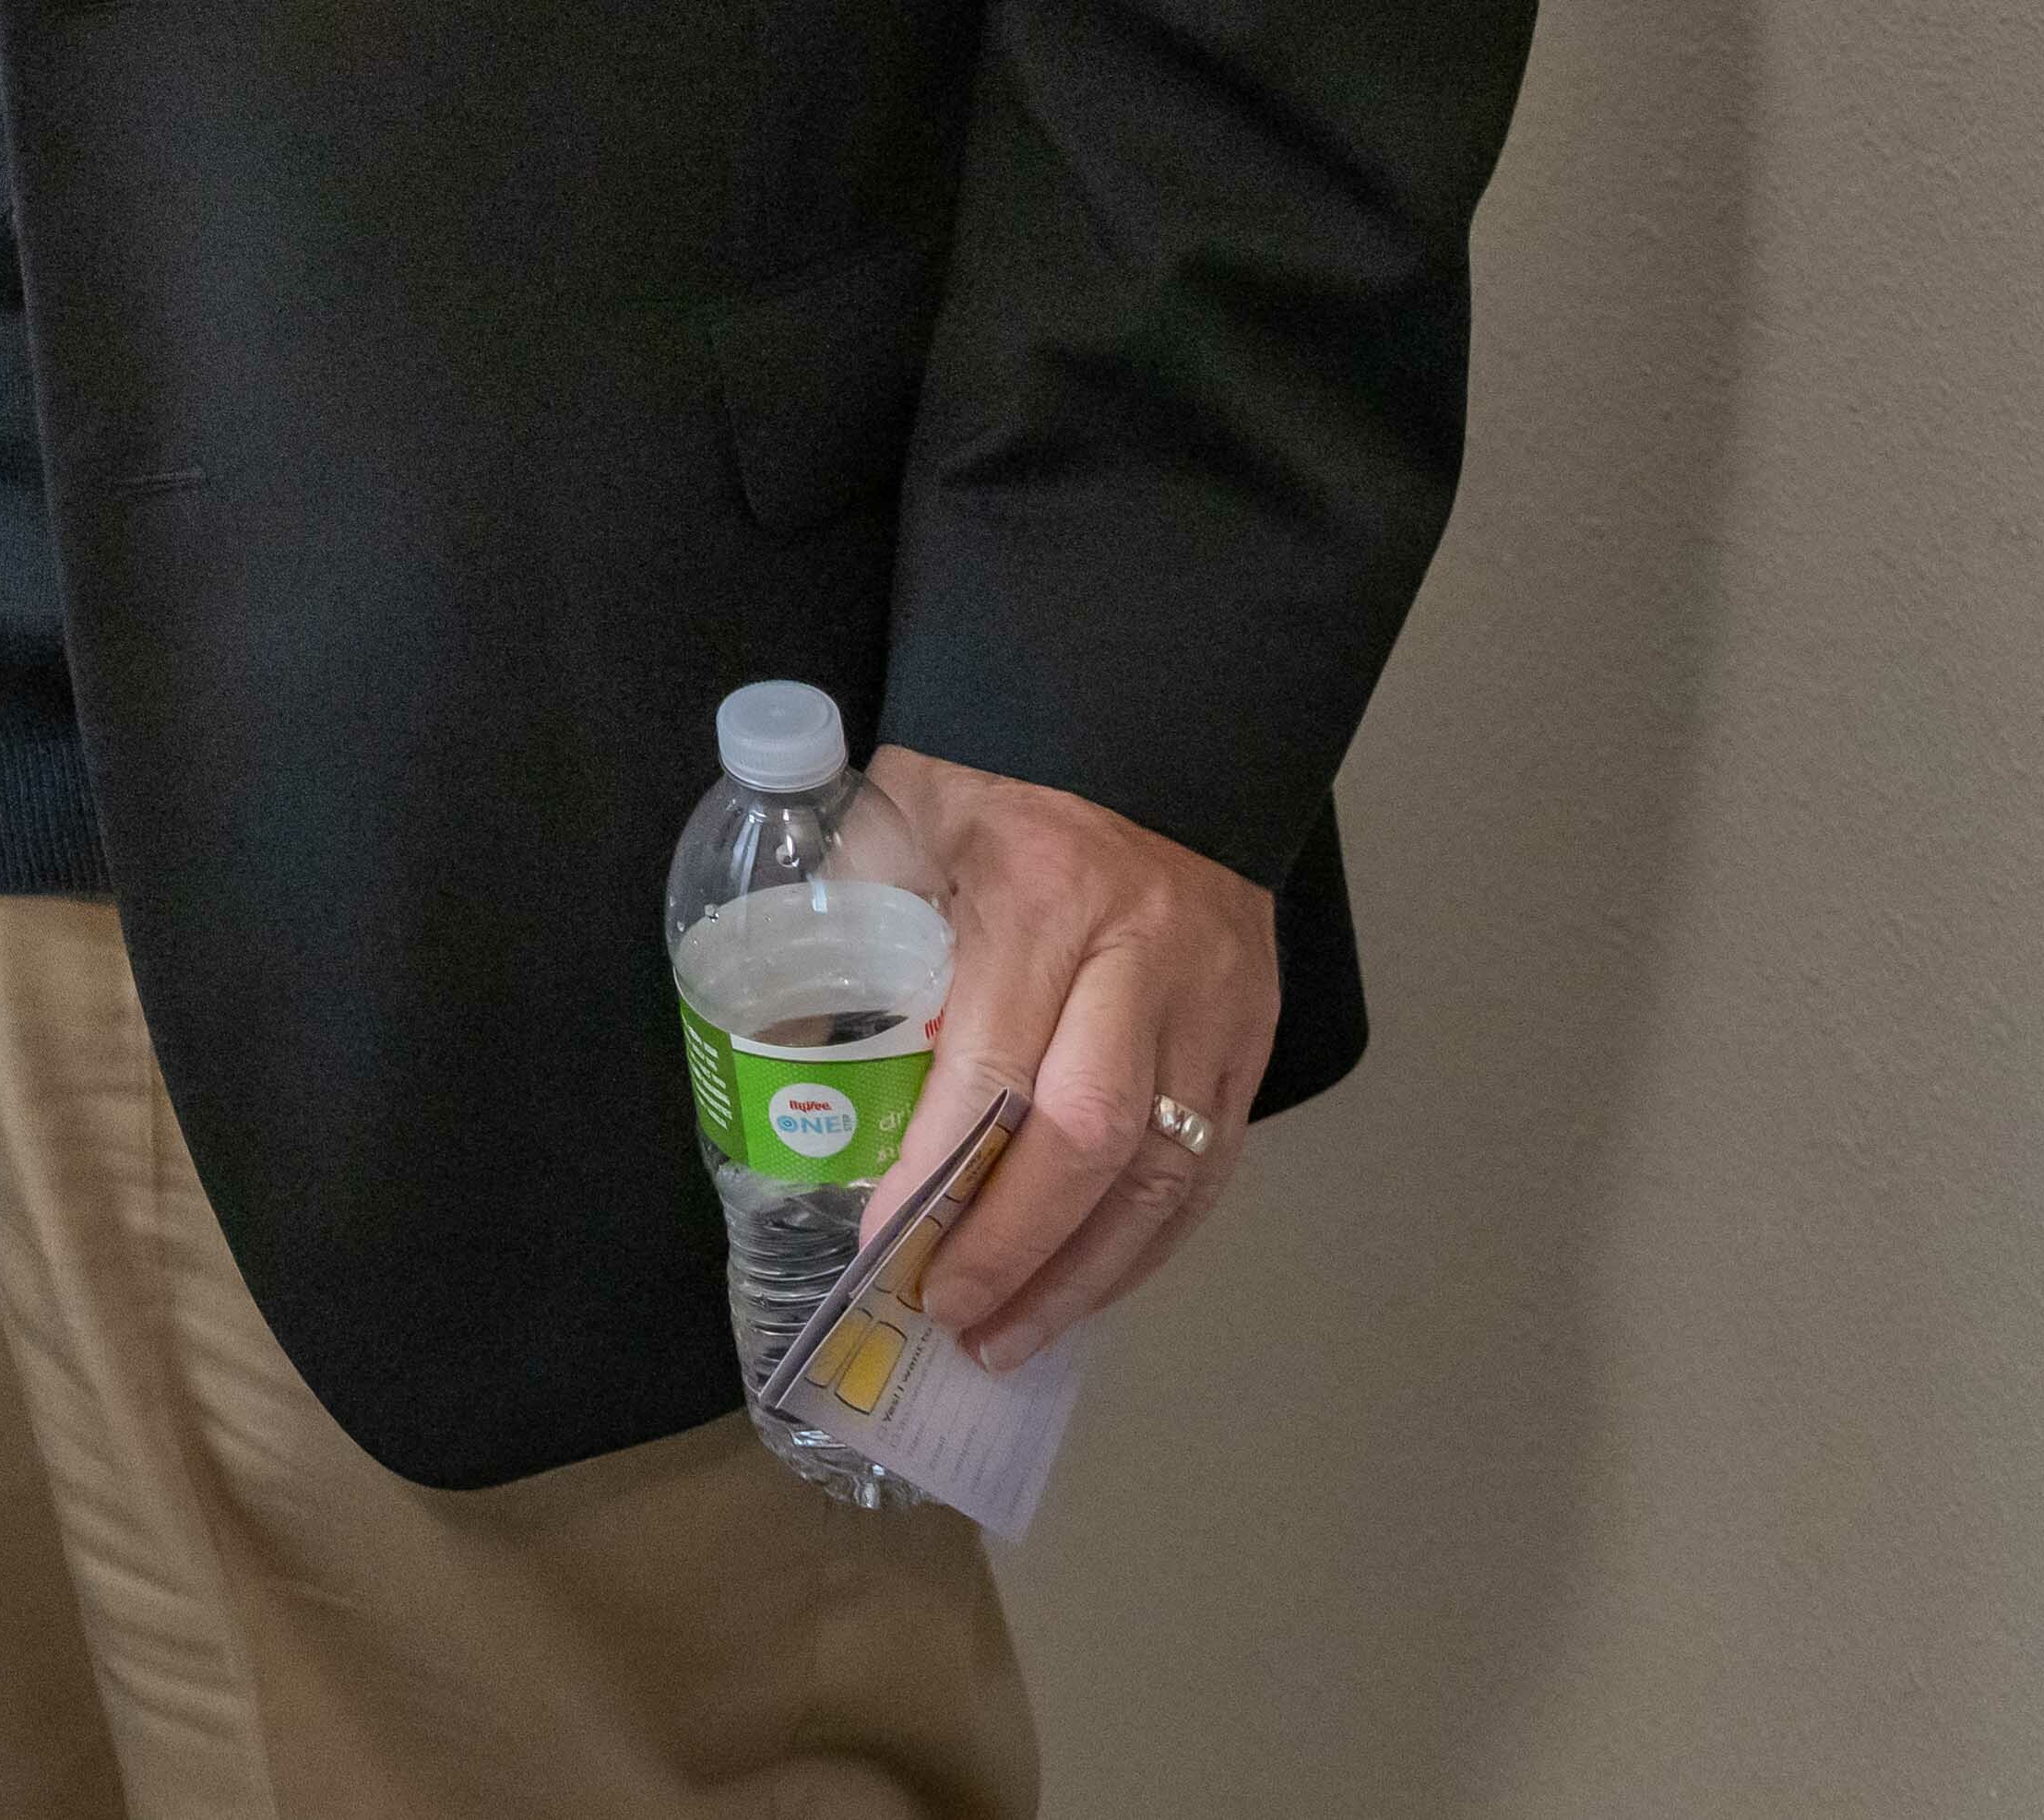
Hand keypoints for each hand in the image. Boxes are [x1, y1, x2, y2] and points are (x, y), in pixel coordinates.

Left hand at [866, 746, 1280, 1366]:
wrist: (1145, 707)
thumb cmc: (1000, 764)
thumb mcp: (898, 816)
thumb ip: (849, 924)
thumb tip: (789, 1049)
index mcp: (1046, 899)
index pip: (995, 1068)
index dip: (941, 1173)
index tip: (882, 1244)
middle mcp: (1146, 959)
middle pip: (1094, 1141)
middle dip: (1019, 1250)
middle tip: (951, 1317)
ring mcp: (1216, 1000)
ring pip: (1170, 1172)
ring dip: (1093, 1272)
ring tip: (1017, 1335)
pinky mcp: (1255, 1026)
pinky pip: (1214, 1160)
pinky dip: (1155, 1236)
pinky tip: (1098, 1281)